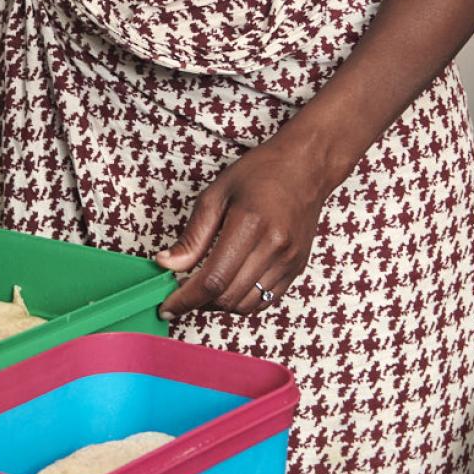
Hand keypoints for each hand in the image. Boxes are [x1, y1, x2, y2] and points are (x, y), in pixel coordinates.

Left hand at [156, 135, 338, 319]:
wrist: (306, 167)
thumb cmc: (260, 172)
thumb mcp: (217, 194)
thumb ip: (192, 236)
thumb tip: (167, 265)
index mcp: (251, 224)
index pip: (213, 279)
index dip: (185, 299)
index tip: (167, 307)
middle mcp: (274, 247)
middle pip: (229, 297)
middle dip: (198, 303)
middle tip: (180, 292)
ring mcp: (289, 261)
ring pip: (247, 305)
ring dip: (220, 304)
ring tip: (204, 288)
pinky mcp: (297, 268)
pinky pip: (266, 300)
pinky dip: (242, 301)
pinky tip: (230, 285)